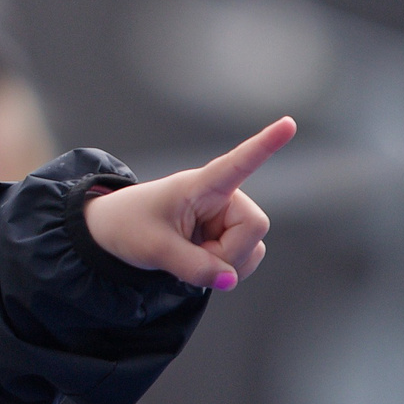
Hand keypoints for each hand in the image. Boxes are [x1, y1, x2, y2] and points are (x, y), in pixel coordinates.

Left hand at [83, 117, 294, 290]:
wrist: (114, 234)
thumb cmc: (130, 227)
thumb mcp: (154, 248)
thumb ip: (192, 266)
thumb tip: (229, 280)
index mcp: (202, 185)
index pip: (239, 163)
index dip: (265, 145)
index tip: (288, 123)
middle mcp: (224, 197)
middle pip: (255, 228)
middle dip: (227, 253)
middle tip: (191, 256)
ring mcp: (229, 218)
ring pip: (253, 249)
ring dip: (225, 264)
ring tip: (189, 257)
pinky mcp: (229, 237)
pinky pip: (245, 261)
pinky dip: (226, 271)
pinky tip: (202, 264)